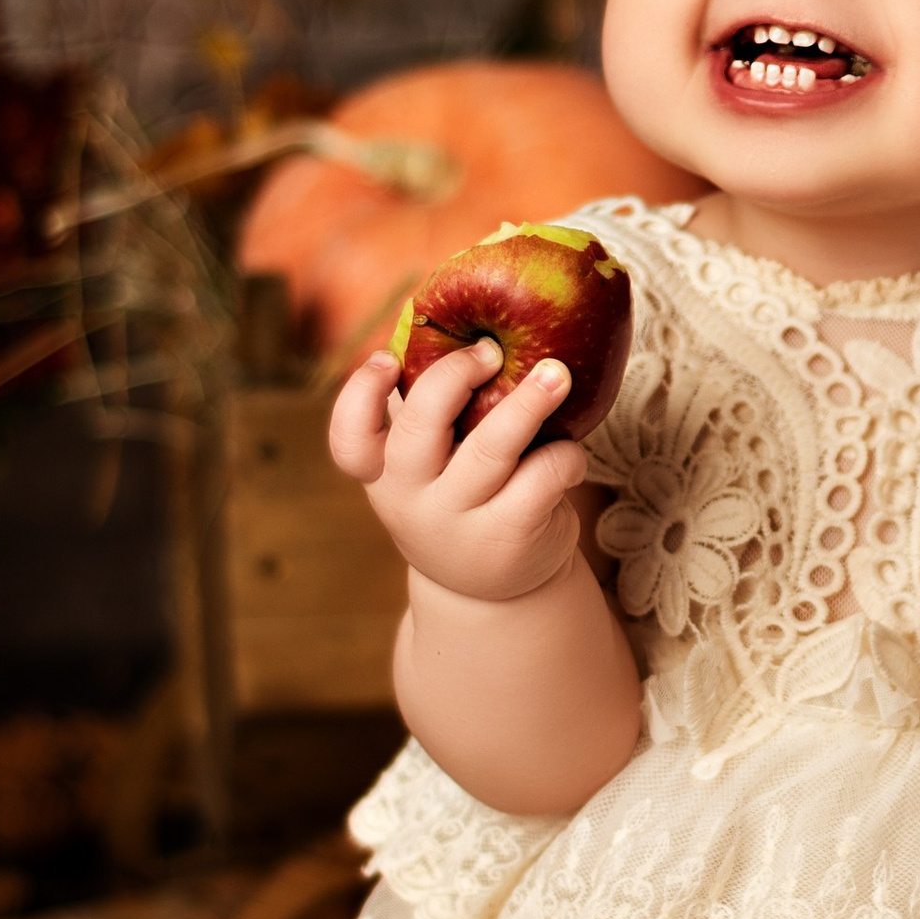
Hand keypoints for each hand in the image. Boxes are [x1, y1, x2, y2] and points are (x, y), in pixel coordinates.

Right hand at [330, 340, 591, 604]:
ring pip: (491, 448)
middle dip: (455, 377)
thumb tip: (466, 322)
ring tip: (558, 373)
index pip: (349, 439)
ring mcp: (458, 522)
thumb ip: (434, 417)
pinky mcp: (508, 538)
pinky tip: (569, 454)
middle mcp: (410, 499)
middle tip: (492, 350)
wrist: (492, 595)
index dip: (360, 395)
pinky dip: (564, 455)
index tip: (386, 358)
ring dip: (528, 402)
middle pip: (418, 429)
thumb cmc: (463, 500)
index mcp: (383, 474)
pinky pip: (540, 477)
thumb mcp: (432, 470)